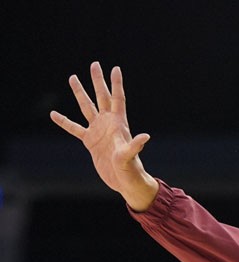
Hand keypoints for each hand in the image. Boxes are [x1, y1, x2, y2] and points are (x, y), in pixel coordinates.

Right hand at [50, 62, 157, 210]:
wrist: (124, 182)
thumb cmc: (130, 170)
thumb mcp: (130, 157)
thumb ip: (135, 146)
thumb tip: (145, 136)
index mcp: (119, 124)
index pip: (118, 99)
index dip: (116, 84)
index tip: (115, 68)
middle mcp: (109, 124)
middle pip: (102, 97)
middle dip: (98, 81)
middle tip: (94, 64)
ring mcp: (98, 132)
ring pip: (87, 108)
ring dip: (80, 93)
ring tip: (73, 77)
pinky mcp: (90, 142)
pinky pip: (74, 128)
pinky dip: (64, 122)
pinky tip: (54, 114)